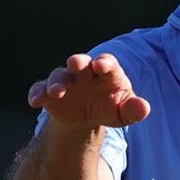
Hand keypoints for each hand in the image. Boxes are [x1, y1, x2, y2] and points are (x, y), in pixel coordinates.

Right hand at [28, 53, 150, 129]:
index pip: (107, 62)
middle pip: (81, 62)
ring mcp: (65, 81)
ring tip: (58, 92)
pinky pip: (40, 89)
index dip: (104, 63)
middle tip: (76, 62)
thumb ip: (133, 110)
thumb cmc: (109, 107)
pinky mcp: (48, 92)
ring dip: (58, 82)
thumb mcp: (122, 112)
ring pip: (59, 76)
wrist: (85, 118)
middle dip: (79, 61)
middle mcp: (84, 72)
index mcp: (106, 73)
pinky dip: (37, 94)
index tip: (101, 65)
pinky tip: (36, 102)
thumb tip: (144, 108)